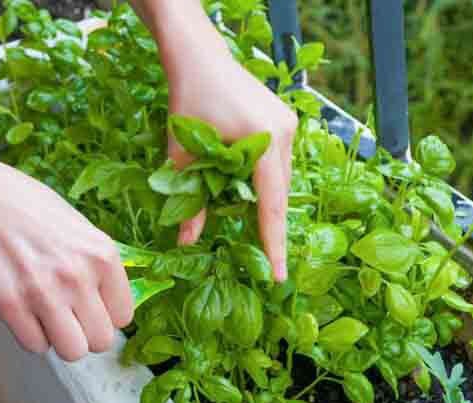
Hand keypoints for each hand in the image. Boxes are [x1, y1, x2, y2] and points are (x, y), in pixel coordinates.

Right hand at [0, 155, 132, 360]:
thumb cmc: (36, 213)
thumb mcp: (85, 231)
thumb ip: (102, 269)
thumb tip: (114, 309)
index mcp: (103, 256)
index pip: (123, 317)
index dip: (107, 314)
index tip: (93, 305)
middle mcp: (78, 277)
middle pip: (101, 341)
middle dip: (87, 332)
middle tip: (71, 315)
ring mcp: (44, 293)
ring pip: (72, 352)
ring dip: (62, 339)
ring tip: (50, 316)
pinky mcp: (10, 305)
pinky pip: (36, 346)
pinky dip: (33, 335)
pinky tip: (27, 310)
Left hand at [168, 53, 296, 281]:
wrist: (198, 56)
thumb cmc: (187, 99)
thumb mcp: (184, 153)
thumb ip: (189, 200)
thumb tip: (186, 242)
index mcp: (264, 141)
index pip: (272, 204)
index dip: (274, 243)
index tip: (279, 275)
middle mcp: (284, 133)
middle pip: (279, 193)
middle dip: (268, 224)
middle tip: (262, 259)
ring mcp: (288, 124)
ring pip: (280, 178)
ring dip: (265, 200)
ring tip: (250, 225)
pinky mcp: (284, 119)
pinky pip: (278, 162)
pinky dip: (264, 180)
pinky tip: (248, 190)